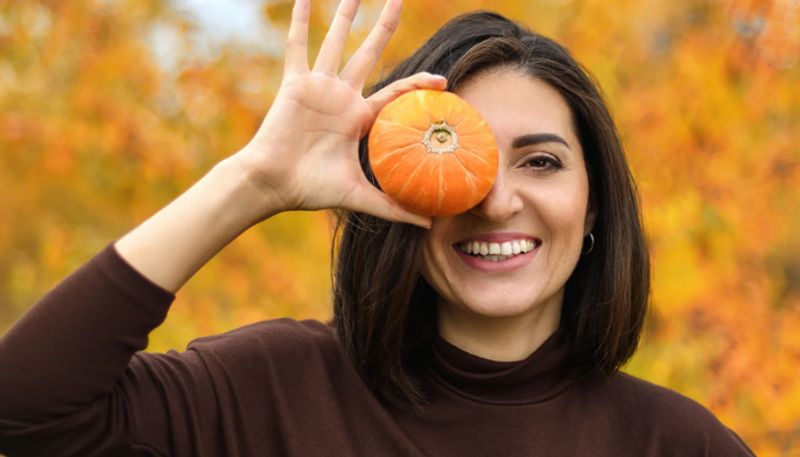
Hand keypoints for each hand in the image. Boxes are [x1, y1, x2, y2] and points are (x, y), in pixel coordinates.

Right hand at [233, 0, 445, 227]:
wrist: (274, 183)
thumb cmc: (311, 189)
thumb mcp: (359, 196)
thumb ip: (393, 207)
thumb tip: (430, 225)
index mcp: (357, 118)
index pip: (394, 94)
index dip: (417, 85)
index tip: (442, 80)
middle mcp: (340, 97)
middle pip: (368, 54)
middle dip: (383, 29)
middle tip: (397, 2)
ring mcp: (318, 87)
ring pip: (336, 42)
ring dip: (346, 15)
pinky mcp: (295, 83)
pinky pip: (298, 46)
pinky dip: (301, 21)